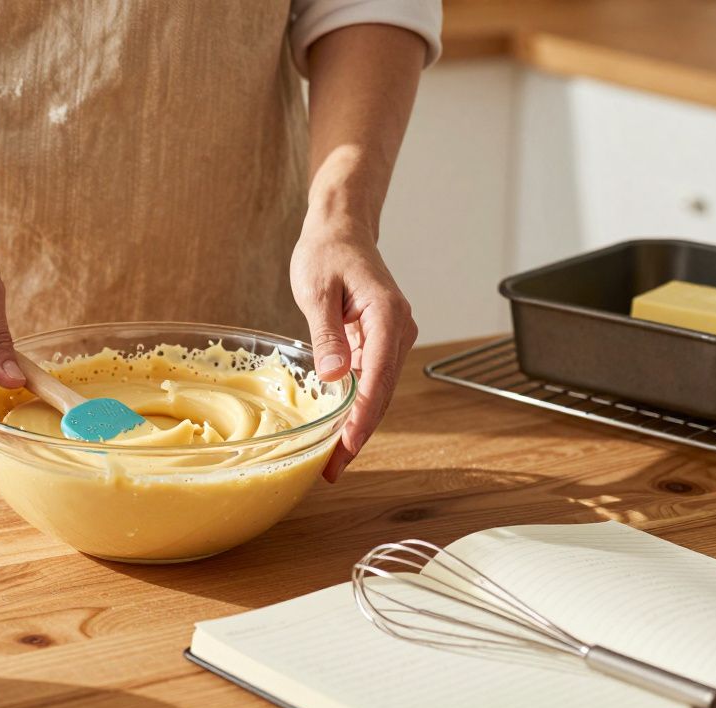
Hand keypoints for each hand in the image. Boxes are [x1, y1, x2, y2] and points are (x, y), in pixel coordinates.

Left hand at [291, 226, 416, 481]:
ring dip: (358, 425)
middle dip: (360, 433)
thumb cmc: (327, 253)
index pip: (378, 377)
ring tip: (333, 461)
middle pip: (382, 393)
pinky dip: (355, 407)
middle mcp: (398, 330)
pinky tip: (337, 430)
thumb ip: (326, 334)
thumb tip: (336, 378)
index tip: (346, 448)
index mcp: (387, 316)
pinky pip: (370, 380)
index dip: (362, 418)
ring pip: (378, 391)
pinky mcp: (380, 341)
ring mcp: (391, 337)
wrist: (340, 230)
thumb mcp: (317, 291)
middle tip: (333, 470)